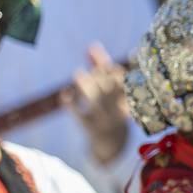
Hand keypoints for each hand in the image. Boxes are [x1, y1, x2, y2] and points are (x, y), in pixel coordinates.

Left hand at [71, 44, 130, 164]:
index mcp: (127, 102)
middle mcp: (118, 112)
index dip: (113, 71)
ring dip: (86, 87)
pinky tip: (65, 95)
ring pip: (96, 102)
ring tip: (78, 74)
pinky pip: (80, 116)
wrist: (111, 146)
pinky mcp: (91, 131)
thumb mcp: (111, 92)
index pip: (122, 81)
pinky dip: (72, 104)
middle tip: (89, 70)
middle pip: (109, 90)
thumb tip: (91, 45)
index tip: (107, 66)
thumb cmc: (112, 112)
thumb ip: (101, 68)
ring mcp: (105, 122)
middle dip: (100, 77)